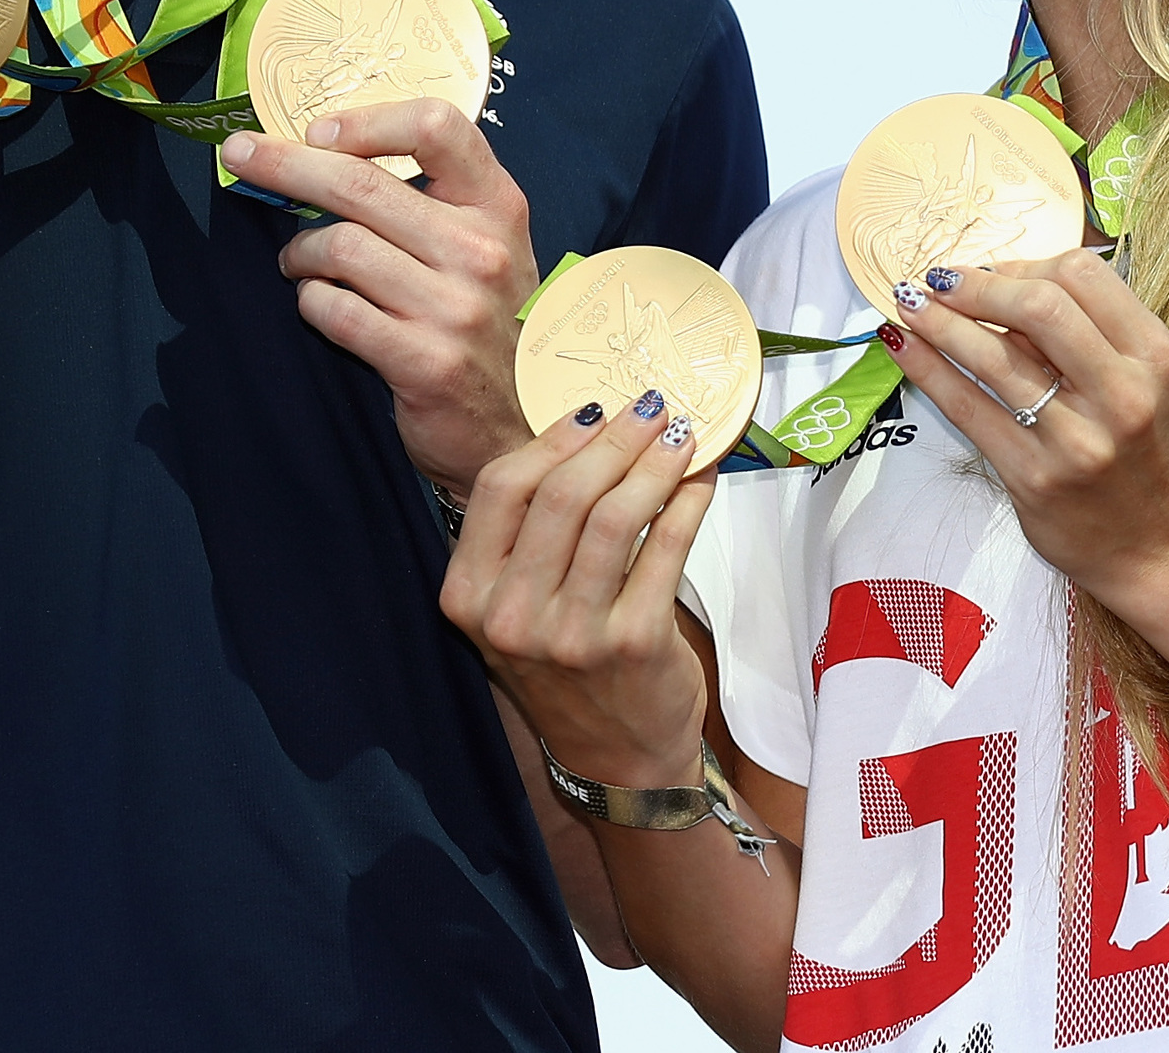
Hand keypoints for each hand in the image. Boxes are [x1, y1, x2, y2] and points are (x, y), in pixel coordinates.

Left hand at [222, 99, 536, 495]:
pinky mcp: (425, 360)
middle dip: (288, 164)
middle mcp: (481, 250)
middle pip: (363, 183)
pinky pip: (336, 310)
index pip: (437, 126)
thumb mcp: (486, 251)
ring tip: (296, 263)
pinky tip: (317, 304)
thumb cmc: (489, 328)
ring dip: (300, 252)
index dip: (367, 120)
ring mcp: (456, 307)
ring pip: (340, 246)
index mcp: (498, 207)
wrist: (522, 429)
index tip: (319, 132)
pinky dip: (312, 302)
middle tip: (243, 154)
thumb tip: (324, 156)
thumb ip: (430, 204)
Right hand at [442, 396, 716, 786]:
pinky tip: (700, 480)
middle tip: (651, 408)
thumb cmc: (568, 668)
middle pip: (561, 494)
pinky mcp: (633, 643)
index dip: (553, 439)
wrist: (616, 759)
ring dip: (654, 462)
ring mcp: (571, 634)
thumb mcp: (519, 606)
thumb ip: (531, 534)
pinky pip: (665, 547)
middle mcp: (511, 618)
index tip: (594, 410)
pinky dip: (686, 502)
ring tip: (680, 436)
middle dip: (614, 439)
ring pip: (614, 514)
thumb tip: (588, 430)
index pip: (503, 490)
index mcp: (468, 597)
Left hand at [880, 252, 1168, 639]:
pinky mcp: (1033, 477)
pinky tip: (902, 345)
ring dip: (938, 321)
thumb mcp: (1147, 380)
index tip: (993, 270)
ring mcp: (1076, 439)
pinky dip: (927, 369)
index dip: (1025, 263)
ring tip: (908, 303)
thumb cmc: (1150, 453)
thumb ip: (1089, 332)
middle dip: (976, 286)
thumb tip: (1001, 283)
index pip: (1081, 276)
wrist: (1165, 548)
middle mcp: (1121, 393)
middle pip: (1036, 307)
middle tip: (939, 280)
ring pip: (992, 357)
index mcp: (1154, 356)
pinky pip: (967, 409)